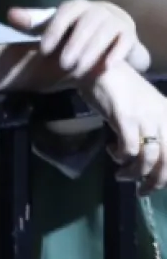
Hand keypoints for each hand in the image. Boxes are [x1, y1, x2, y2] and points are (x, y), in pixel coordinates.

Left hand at [11, 0, 148, 77]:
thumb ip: (34, 21)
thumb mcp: (55, 25)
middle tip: (63, 64)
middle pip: (84, 25)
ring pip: (104, 34)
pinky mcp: (129, 33)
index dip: (53, 31)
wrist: (112, 32)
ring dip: (91, 52)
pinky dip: (116, 54)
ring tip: (79, 70)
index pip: (63, 14)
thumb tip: (10, 15)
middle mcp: (97, 8)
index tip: (43, 50)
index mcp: (76, 5)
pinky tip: (106, 67)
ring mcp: (115, 19)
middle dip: (73, 45)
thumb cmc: (76, 29)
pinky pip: (124, 42)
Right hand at [84, 66, 166, 191]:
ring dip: (134, 173)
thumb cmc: (121, 88)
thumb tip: (152, 159)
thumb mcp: (146, 108)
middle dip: (155, 182)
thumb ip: (154, 129)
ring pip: (148, 158)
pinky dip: (121, 156)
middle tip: (141, 191)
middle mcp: (162, 117)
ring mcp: (144, 117)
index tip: (156, 185)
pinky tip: (111, 151)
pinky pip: (128, 148)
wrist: (98, 67)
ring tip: (121, 175)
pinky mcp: (124, 117)